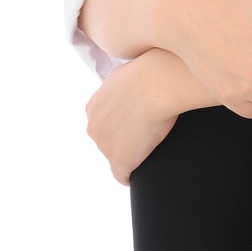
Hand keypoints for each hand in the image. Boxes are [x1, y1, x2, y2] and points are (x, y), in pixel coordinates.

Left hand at [85, 52, 179, 184]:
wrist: (158, 85)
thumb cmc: (148, 74)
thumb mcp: (124, 74)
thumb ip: (117, 85)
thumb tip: (123, 83)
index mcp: (93, 108)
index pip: (104, 126)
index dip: (121, 128)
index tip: (136, 127)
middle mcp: (94, 128)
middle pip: (108, 143)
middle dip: (124, 143)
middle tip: (147, 138)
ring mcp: (105, 146)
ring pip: (117, 158)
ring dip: (130, 157)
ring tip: (150, 151)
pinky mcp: (120, 161)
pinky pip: (123, 176)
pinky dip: (132, 176)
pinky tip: (142, 174)